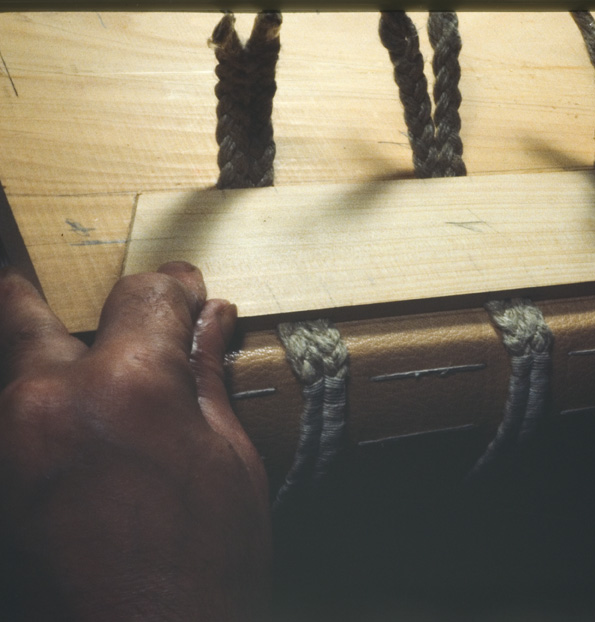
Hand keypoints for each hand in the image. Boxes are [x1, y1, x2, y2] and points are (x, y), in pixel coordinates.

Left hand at [0, 262, 270, 619]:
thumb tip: (212, 319)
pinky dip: (34, 414)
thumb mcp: (228, 459)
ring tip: (86, 390)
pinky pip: (7, 421)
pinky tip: (73, 437)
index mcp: (127, 387)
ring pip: (3, 368)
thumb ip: (205, 377)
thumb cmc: (205, 566)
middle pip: (29, 310)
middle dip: (63, 302)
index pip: (143, 294)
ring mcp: (3, 443)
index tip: (190, 295)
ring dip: (41, 363)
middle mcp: (47, 400)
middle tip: (100, 320)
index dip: (175, 288)